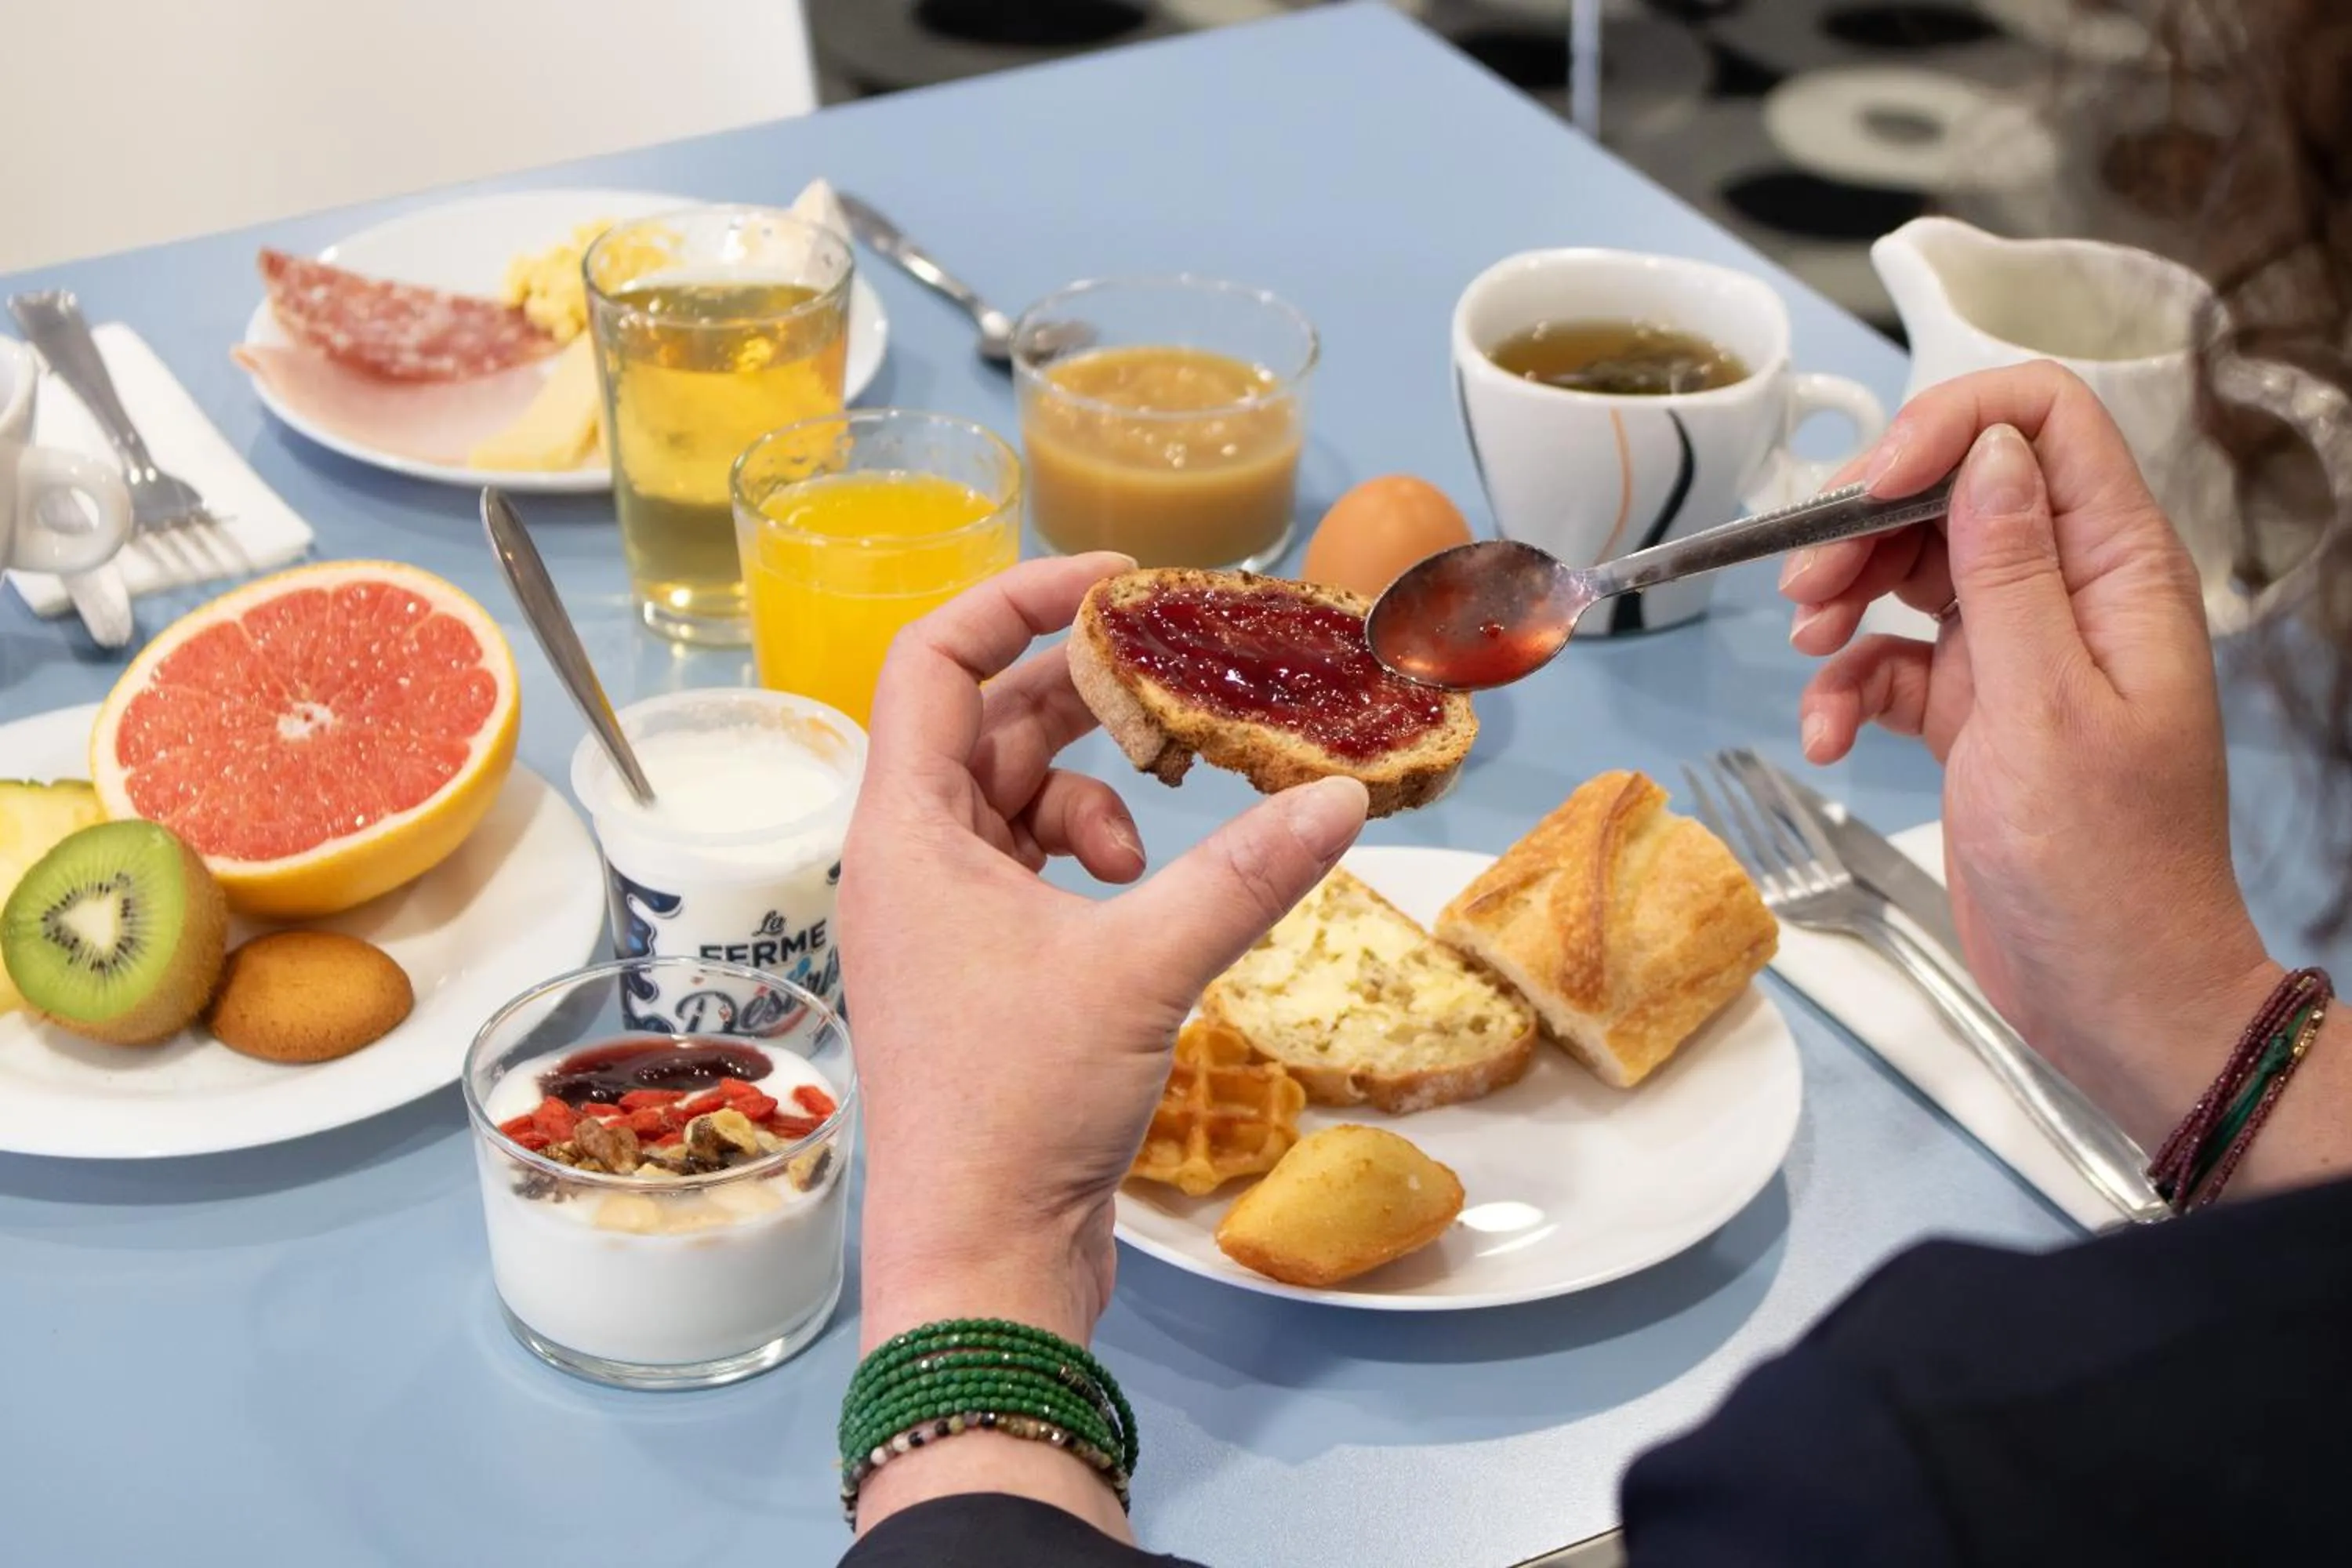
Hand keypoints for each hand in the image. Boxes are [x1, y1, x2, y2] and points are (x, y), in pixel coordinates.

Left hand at [839, 553, 1367, 1347]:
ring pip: (1018, 799)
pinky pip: (1036, 869)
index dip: (1020, 600)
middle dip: (1087, 701)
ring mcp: (942, 919)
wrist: (980, 1262)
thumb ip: (1242, 874)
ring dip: (1098, 797)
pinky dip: (1095, 863)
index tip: (1120, 585)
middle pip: (989, 722)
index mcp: (903, 831)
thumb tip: (1340, 799)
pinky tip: (1144, 899)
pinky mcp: (983, 972)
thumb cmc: (1017, 1110)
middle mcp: (908, 862)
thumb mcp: (1142, 970)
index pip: (934, 658)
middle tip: (1182, 693)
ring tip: (1154, 846)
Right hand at [1780, 362, 2279, 1146]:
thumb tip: (1985, 455)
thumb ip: (2010, 572)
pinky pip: (1890, 662)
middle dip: (1866, 524)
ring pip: (1910, 571)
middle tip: (1806, 588)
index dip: (1946, 430)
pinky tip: (1830, 739)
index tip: (1866, 492)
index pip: (2042, 425)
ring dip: (1844, 600)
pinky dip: (1847, 690)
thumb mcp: (2046, 708)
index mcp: (2118, 571)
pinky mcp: (1974, 712)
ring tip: (1807, 649)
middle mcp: (2070, 595)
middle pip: (1954, 490)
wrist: (2111, 996)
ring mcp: (2019, 653)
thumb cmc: (2106, 870)